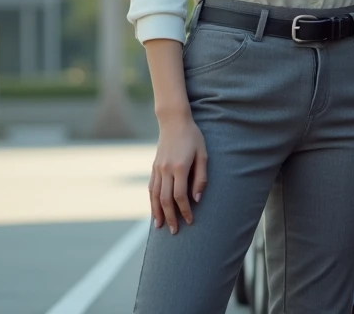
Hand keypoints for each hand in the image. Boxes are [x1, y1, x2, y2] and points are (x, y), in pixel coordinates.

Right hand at [149, 114, 207, 234]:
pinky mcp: (153, 167)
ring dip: (157, 213)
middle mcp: (166, 170)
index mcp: (180, 167)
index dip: (185, 211)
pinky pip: (151, 188)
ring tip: (160, 227)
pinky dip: (151, 201)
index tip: (190, 221)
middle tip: (174, 231)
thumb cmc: (193, 137)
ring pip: (154, 196)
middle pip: (165, 200)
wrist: (174, 122)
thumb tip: (197, 198)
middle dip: (170, 217)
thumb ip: (200, 177)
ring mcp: (157, 168)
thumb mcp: (203, 154)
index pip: (180, 196)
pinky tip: (154, 210)